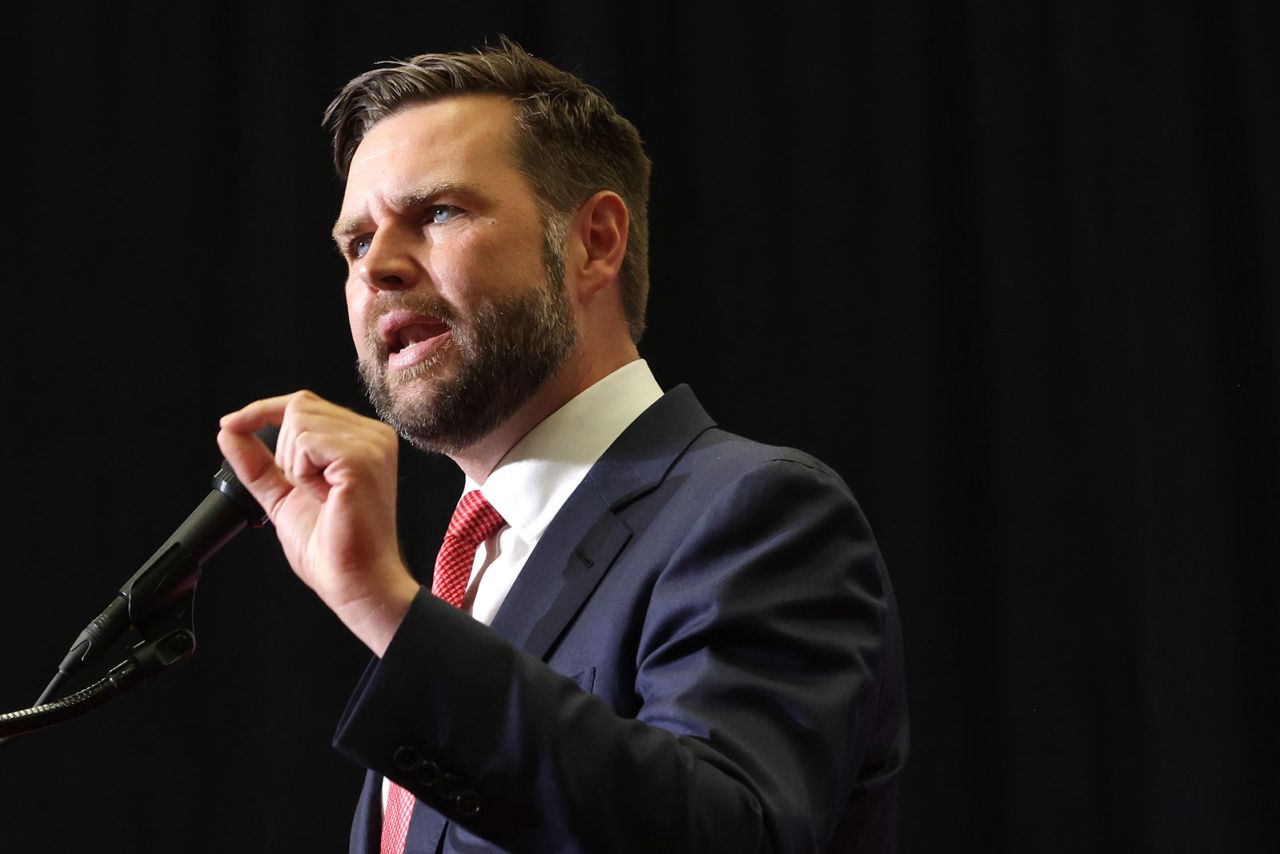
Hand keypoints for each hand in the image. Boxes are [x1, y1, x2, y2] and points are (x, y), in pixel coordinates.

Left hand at [217, 391, 419, 655]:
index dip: (262, 411)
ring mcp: (372, 444)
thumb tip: (229, 430)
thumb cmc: (333, 547)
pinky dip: (303, 473)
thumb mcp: (284, 494)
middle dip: (284, 451)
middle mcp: (374, 435)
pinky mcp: (362, 458)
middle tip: (307, 491)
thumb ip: (258, 461)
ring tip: (321, 496)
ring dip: (295, 466)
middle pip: (298, 408)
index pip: (304, 403)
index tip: (231, 424)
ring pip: (299, 422)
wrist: (355, 581)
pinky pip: (306, 442)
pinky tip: (326, 497)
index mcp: (362, 440)